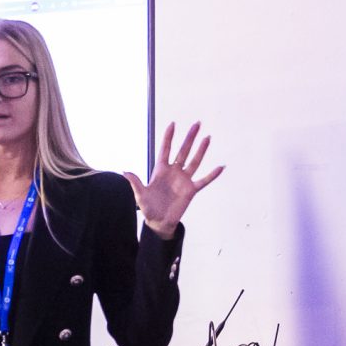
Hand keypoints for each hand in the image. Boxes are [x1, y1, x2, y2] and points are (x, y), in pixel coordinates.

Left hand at [126, 120, 222, 236]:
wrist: (159, 222)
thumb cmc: (149, 208)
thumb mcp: (140, 195)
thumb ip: (135, 182)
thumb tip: (125, 171)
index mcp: (161, 170)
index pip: (166, 149)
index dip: (169, 137)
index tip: (173, 124)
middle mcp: (174, 172)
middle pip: (183, 151)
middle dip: (190, 137)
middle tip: (197, 123)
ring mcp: (183, 180)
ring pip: (195, 161)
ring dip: (201, 150)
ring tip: (207, 138)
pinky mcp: (191, 190)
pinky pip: (204, 181)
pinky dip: (212, 175)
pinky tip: (220, 167)